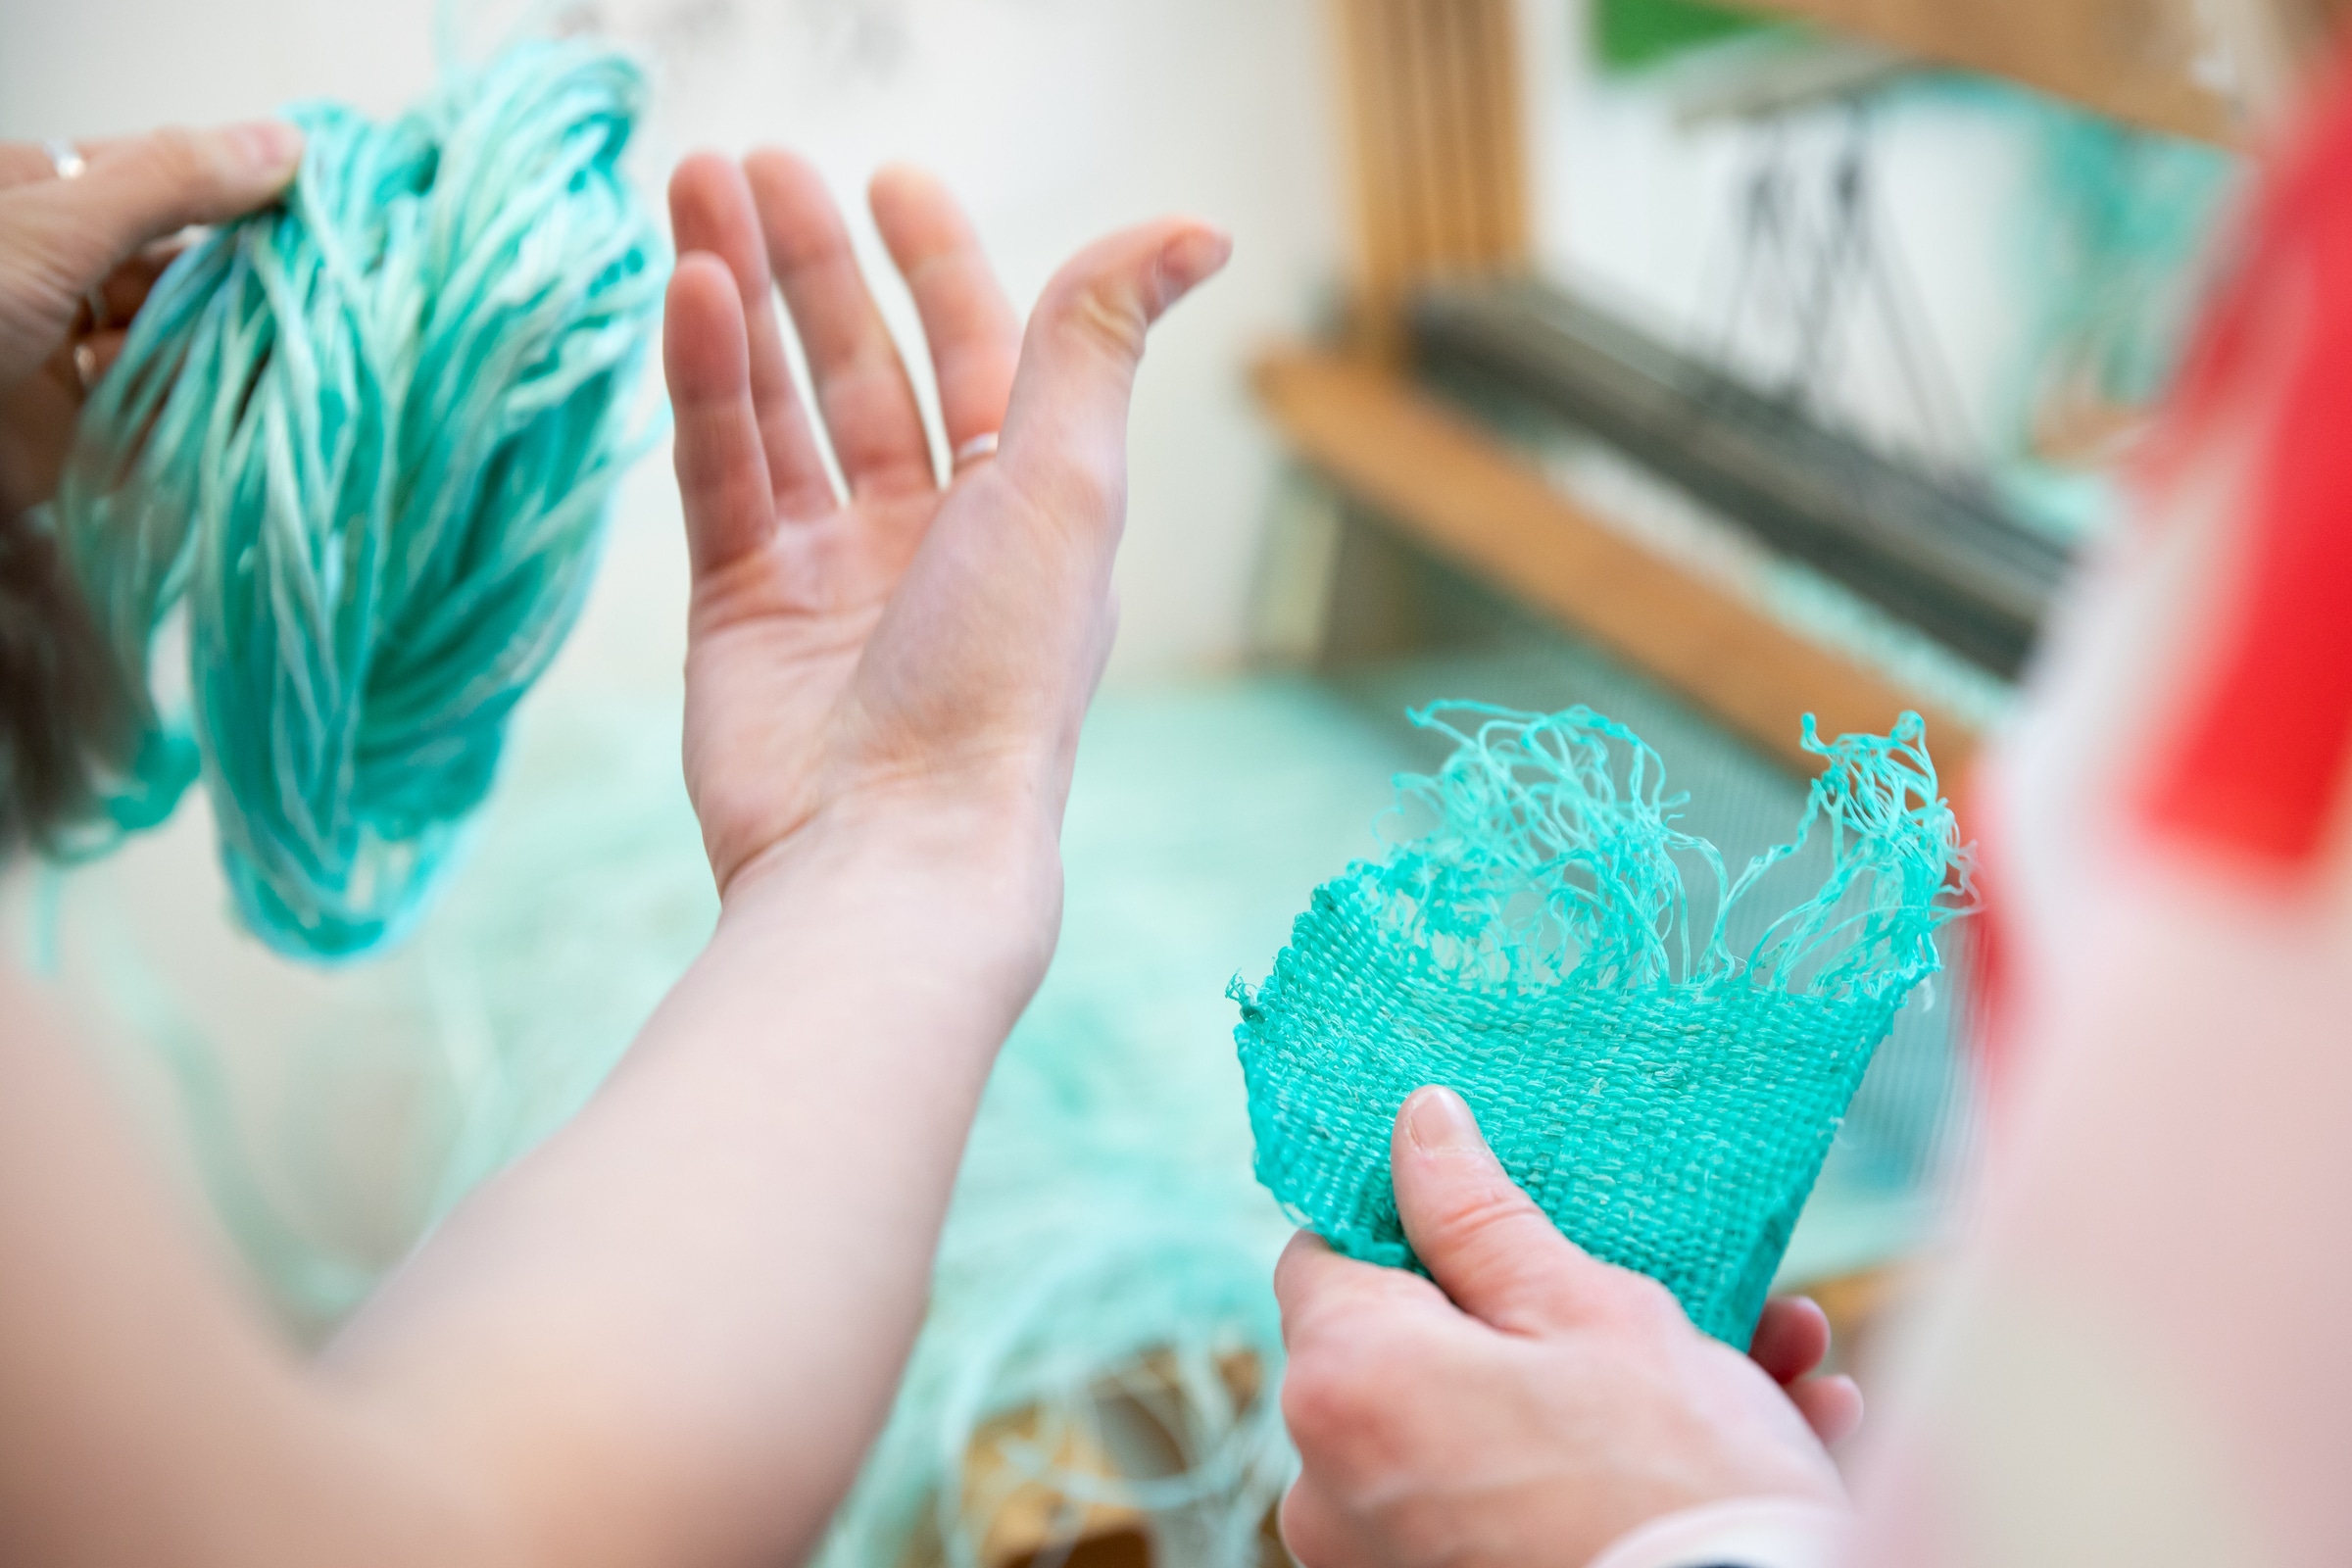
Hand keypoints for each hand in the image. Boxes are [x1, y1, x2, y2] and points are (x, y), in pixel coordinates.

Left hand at [0, 122, 301, 519]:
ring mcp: (60, 363)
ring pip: (172, 351)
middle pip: (174, 271)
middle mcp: (51, 279)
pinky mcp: (68, 446)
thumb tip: (283, 144)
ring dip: (234, 358)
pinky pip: (153, 430)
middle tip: (332, 290)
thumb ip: (167, 185)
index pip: (159, 182)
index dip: (239, 190)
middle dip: (247, 282)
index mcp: (34, 203)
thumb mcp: (49, 228)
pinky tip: (259, 416)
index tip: (323, 206)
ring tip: (311, 357)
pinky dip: (204, 426)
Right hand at [662, 153, 1227, 902]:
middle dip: (812, 264)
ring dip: (740, 301)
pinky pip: (719, 473)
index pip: (978, 353)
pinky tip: (685, 293)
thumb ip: (1094, 342)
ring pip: (778, 409)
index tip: (889, 176)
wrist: (889, 851)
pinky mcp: (740, 615)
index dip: (938, 262)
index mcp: (1025, 512)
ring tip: (691, 192)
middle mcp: (929, 538)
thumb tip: (1198, 225)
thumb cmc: (999, 679)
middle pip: (862, 369)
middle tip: (748, 162)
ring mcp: (829, 577)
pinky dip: (703, 384)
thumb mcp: (1065, 486)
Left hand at [1273, 1086, 1858, 1567]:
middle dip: (1543, 1312)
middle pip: (1416, 1348)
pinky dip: (1607, 1474)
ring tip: (1760, 1358)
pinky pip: (1519, 1508)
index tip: (1499, 1215)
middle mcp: (1330, 1485)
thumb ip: (1479, 1216)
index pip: (1325, 1257)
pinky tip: (1758, 1428)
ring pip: (1494, 1431)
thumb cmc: (1670, 1482)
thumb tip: (1417, 1124)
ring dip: (1611, 1391)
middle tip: (1665, 1290)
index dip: (1409, 1222)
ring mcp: (1383, 1557)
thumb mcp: (1587, 1311)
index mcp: (1344, 1381)